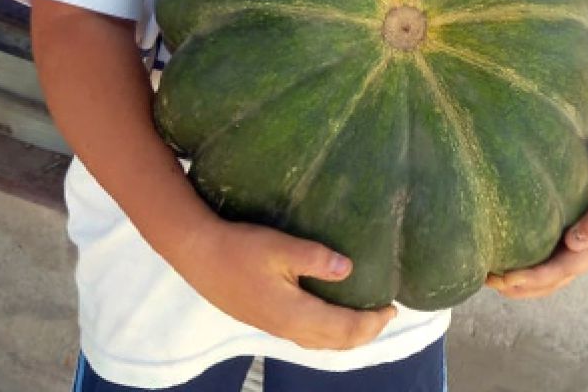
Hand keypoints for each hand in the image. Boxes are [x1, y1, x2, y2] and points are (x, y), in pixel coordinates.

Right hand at [173, 219, 397, 350]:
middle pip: (335, 342)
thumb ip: (316, 258)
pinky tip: (322, 316)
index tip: (392, 308)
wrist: (195, 253)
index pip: (346, 329)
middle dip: (363, 333)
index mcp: (296, 314)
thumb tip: (349, 269)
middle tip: (382, 316)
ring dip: (343, 335)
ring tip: (359, 319)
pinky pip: (304, 336)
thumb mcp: (280, 246)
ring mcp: (271, 326)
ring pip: (318, 342)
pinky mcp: (261, 319)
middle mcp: (286, 328)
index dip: (372, 322)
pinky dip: (324, 332)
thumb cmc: (237, 247)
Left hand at [485, 150, 587, 299]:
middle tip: (486, 281)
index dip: (533, 277)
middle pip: (552, 281)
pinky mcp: (575, 236)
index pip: (561, 270)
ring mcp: (582, 247)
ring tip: (490, 278)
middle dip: (520, 286)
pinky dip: (530, 266)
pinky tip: (508, 258)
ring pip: (550, 275)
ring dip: (522, 281)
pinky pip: (550, 259)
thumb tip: (576, 243)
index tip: (505, 279)